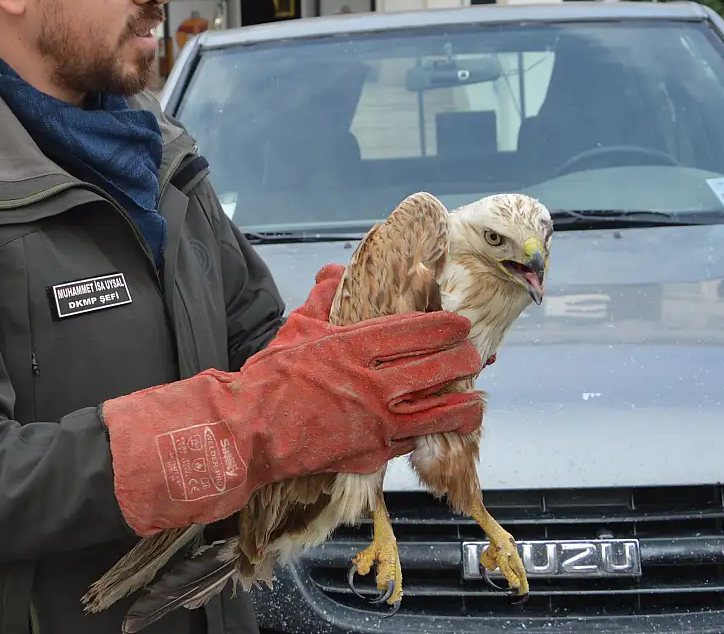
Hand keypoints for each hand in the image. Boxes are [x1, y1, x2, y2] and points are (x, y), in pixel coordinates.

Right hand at [101, 264, 485, 534]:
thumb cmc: (271, 379)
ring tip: (474, 401)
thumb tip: (333, 269)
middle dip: (463, 361)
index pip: (417, 331)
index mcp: (357, 347)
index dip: (446, 327)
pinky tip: (438, 429)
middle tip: (473, 356)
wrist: (250, 432)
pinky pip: (412, 442)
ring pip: (438, 413)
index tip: (460, 326)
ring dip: (463, 406)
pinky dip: (429, 434)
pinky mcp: (372, 453)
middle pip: (437, 369)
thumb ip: (323, 298)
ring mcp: (377, 422)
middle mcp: (374, 384)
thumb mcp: (297, 328)